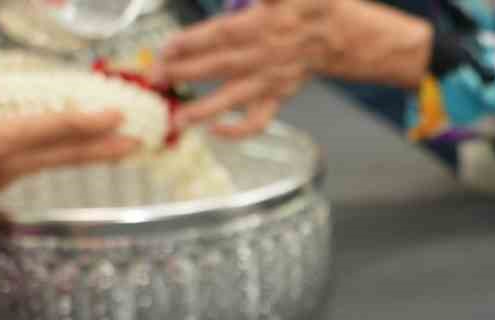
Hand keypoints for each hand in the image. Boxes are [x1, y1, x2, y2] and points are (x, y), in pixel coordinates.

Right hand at [0, 71, 138, 223]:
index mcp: (0, 141)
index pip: (55, 129)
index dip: (89, 121)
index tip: (119, 117)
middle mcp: (12, 161)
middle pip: (69, 153)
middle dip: (105, 148)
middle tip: (139, 144)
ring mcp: (7, 174)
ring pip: (57, 159)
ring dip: (88, 152)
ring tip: (114, 146)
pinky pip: (39, 161)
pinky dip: (60, 153)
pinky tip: (65, 148)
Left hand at [158, 0, 307, 136]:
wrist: (339, 34)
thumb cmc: (310, 6)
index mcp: (264, 25)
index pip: (220, 35)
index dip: (192, 42)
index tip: (165, 49)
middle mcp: (265, 56)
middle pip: (218, 67)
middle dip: (184, 73)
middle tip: (155, 79)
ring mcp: (270, 80)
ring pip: (234, 98)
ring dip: (204, 110)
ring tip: (178, 119)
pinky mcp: (277, 97)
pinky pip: (259, 120)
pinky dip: (239, 131)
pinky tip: (215, 131)